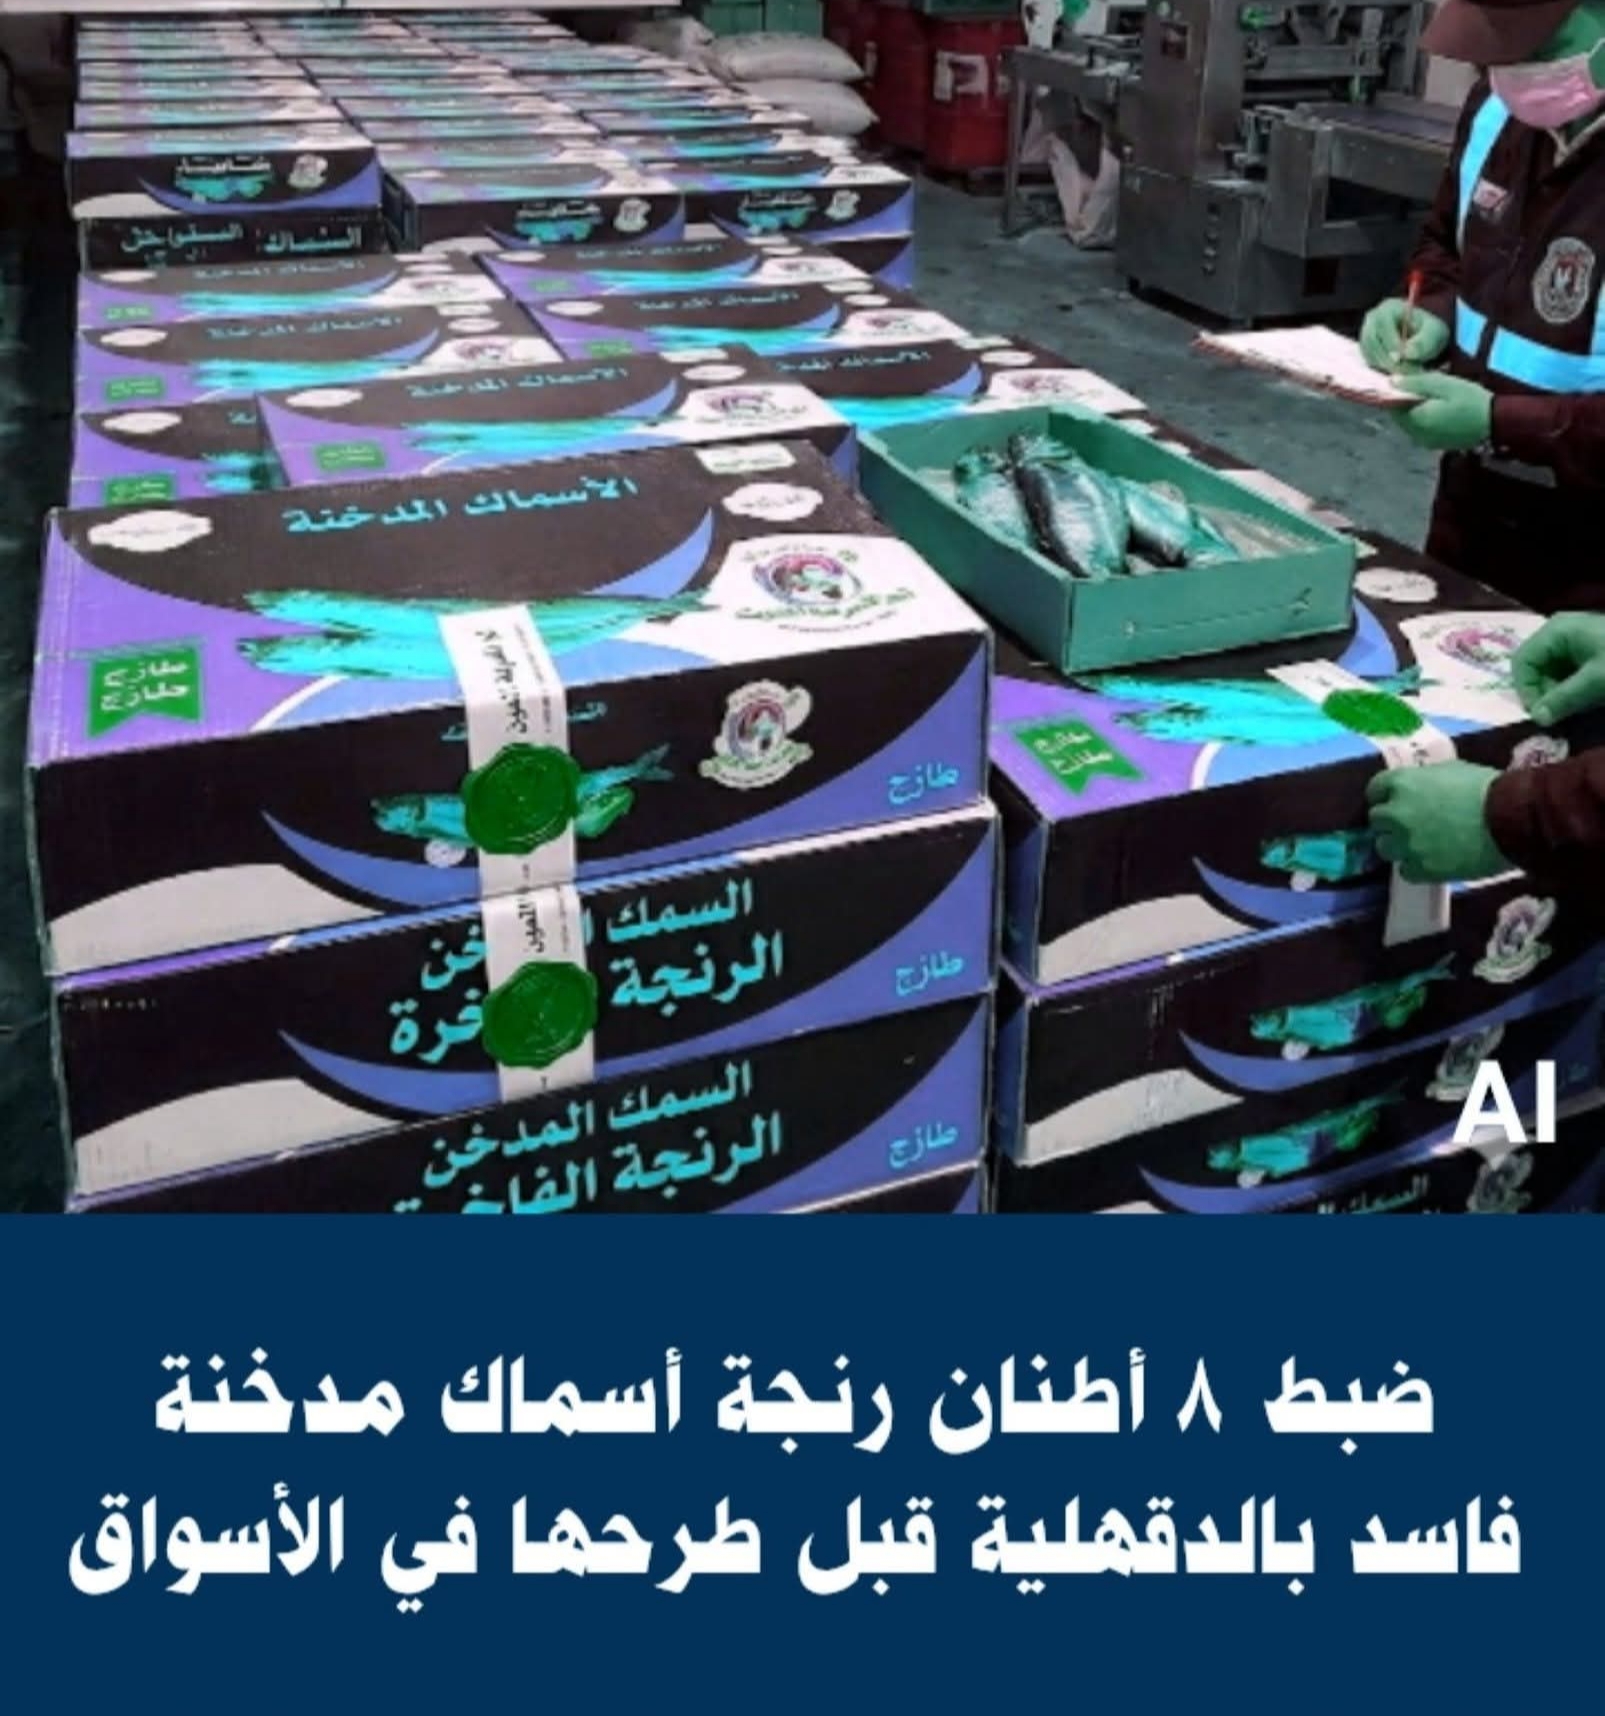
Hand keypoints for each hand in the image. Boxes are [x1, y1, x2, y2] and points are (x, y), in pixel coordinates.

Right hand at [1359, 297, 1448, 371]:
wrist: (1424, 339)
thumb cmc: (1429, 331)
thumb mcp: (1434, 333)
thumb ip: (1424, 341)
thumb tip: (1407, 353)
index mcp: (1389, 308)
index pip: (1382, 323)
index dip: (1390, 341)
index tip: (1402, 357)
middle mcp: (1373, 319)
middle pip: (1372, 340)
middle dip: (1387, 357)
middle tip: (1404, 370)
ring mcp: (1366, 335)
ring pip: (1369, 353)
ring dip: (1386, 365)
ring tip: (1406, 371)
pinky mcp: (1366, 350)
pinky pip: (1369, 361)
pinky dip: (1382, 369)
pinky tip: (1399, 370)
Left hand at [1366, 761, 1509, 882]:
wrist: (1511, 820)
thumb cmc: (1487, 789)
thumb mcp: (1450, 771)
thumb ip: (1424, 780)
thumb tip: (1417, 787)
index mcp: (1402, 783)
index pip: (1375, 790)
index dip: (1385, 796)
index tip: (1395, 801)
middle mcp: (1396, 814)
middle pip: (1377, 821)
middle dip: (1391, 821)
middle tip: (1411, 824)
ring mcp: (1406, 843)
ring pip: (1385, 847)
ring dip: (1399, 845)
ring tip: (1423, 845)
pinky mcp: (1420, 869)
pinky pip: (1404, 870)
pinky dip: (1415, 867)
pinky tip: (1433, 861)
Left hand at [1392, 372, 1492, 450]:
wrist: (1497, 423)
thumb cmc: (1472, 401)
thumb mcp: (1445, 385)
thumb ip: (1417, 383)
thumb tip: (1391, 381)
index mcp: (1416, 420)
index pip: (1392, 406)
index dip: (1394, 391)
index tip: (1402, 378)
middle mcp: (1416, 435)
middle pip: (1399, 416)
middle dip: (1403, 400)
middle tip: (1416, 383)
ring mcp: (1425, 442)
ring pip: (1409, 422)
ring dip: (1413, 409)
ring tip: (1428, 393)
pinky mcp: (1435, 444)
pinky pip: (1420, 429)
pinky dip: (1423, 417)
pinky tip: (1436, 406)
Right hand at [1510, 611, 1604, 724]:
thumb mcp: (1596, 681)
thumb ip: (1564, 699)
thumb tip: (1538, 718)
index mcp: (1558, 631)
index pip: (1523, 662)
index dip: (1527, 690)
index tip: (1542, 715)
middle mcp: (1562, 632)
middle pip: (1535, 667)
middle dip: (1543, 692)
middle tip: (1559, 715)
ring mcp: (1577, 641)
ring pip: (1551, 672)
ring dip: (1558, 694)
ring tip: (1575, 709)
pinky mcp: (1592, 652)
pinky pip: (1569, 673)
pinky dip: (1572, 689)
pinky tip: (1586, 700)